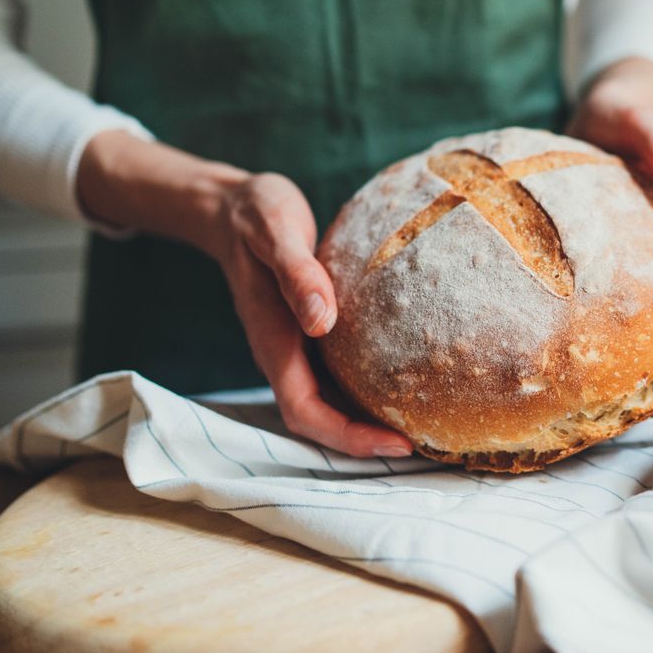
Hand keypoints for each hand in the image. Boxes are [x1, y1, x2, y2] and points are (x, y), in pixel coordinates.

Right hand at [211, 173, 413, 457]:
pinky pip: (336, 375)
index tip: (395, 442)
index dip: (348, 436)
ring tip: (421, 427)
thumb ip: (297, 274)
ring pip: (328, 402)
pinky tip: (404, 384)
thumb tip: (322, 321)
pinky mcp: (308, 333)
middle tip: (420, 444)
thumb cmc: (256, 216)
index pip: (306, 411)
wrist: (232, 208)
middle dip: (364, 441)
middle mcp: (283, 354)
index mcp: (272, 341)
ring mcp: (295, 347)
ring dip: (366, 422)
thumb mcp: (275, 231)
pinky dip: (366, 390)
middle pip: (320, 419)